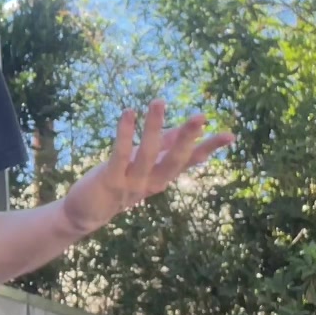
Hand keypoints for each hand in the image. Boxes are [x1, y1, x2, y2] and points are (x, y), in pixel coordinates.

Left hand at [60, 99, 235, 238]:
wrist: (84, 213)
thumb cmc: (117, 182)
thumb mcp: (143, 164)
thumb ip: (163, 147)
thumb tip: (188, 128)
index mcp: (161, 177)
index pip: (189, 161)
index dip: (209, 148)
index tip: (231, 135)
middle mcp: (151, 183)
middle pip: (174, 161)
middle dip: (187, 139)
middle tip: (201, 116)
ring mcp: (132, 184)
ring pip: (147, 155)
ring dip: (153, 128)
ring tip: (158, 101)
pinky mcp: (110, 181)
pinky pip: (119, 155)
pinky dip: (125, 133)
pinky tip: (129, 112)